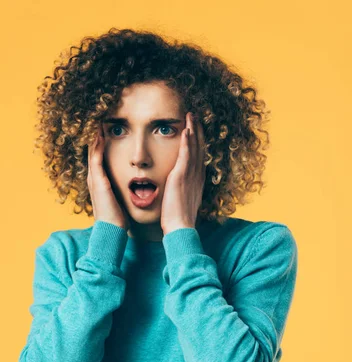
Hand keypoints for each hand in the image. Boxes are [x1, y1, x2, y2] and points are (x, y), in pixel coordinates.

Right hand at [87, 123, 129, 231]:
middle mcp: (95, 176)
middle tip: (101, 115)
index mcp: (101, 180)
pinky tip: (99, 131)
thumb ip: (124, 191)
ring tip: (98, 117)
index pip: (101, 155)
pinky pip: (95, 156)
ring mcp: (94, 177)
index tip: (110, 126)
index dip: (103, 140)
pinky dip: (96, 143)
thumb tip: (136, 187)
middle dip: (97, 132)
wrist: (112, 231)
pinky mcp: (97, 180)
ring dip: (94, 133)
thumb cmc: (118, 219)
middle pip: (94, 148)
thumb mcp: (121, 200)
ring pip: (92, 149)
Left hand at [160, 112, 206, 234]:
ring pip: (193, 148)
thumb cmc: (179, 219)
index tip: (195, 130)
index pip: (199, 156)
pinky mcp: (181, 177)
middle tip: (195, 116)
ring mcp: (190, 176)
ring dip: (192, 130)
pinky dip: (187, 143)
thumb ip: (182, 192)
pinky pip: (185, 156)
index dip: (198, 142)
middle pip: (199, 148)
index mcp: (197, 181)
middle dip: (197, 131)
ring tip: (190, 116)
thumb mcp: (183, 202)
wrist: (180, 227)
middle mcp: (197, 176)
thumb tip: (179, 190)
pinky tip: (186, 131)